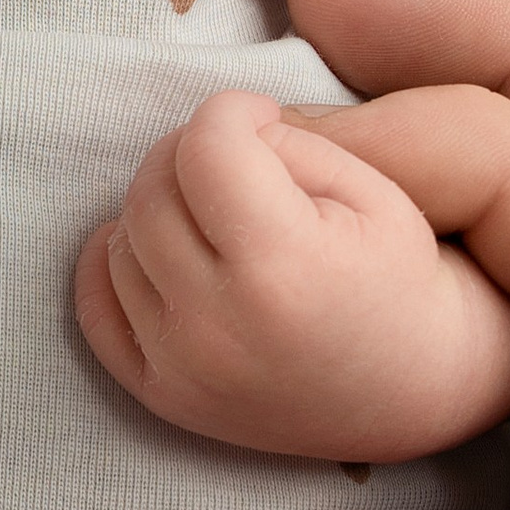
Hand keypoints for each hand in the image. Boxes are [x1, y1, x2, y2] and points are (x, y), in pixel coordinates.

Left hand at [74, 85, 509, 457]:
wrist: (413, 389)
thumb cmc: (398, 276)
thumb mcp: (373, 189)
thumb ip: (286, 146)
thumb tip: (209, 132)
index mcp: (282, 268)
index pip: (207, 146)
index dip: (235, 112)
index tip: (262, 120)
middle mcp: (217, 326)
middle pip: (153, 189)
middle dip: (191, 152)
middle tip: (236, 159)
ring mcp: (182, 369)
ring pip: (120, 240)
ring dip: (160, 208)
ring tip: (217, 212)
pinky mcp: (162, 398)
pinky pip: (96, 307)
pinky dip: (115, 262)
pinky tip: (160, 248)